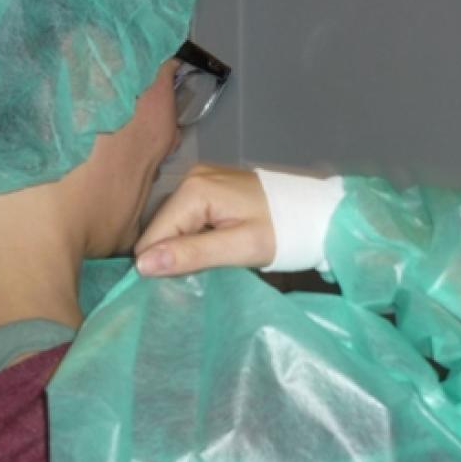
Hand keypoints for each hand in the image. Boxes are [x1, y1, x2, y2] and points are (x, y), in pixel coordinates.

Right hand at [134, 164, 274, 276]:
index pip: (153, 236)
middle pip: (160, 228)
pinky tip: (209, 249)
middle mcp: (191, 177)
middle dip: (170, 255)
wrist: (318, 213)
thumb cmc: (284, 232)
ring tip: (205, 264)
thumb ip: (191, 254)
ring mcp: (200, 179)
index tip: (180, 284)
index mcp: (194, 189)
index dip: (160, 264)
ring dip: (181, 248)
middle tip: (197, 275)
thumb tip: (142, 265)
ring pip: (171, 224)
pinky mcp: (209, 187)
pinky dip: (191, 237)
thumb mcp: (239, 249)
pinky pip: (185, 217)